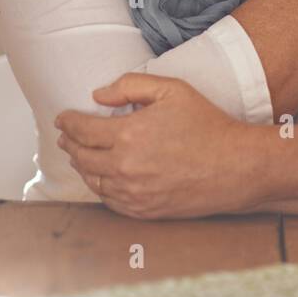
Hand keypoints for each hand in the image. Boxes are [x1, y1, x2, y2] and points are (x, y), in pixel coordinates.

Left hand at [55, 74, 254, 218]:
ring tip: (79, 155)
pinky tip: (101, 178)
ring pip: (93, 181)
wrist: (235, 166)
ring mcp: (134, 193)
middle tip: (64, 136)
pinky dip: (99, 187)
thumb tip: (98, 95)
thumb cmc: (207, 125)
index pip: (82, 130)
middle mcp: (125, 167)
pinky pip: (110, 201)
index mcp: (129, 135)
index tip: (61, 118)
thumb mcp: (172, 90)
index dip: (67, 122)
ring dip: (81, 166)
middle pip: (81, 156)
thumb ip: (130, 85)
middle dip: (69, 144)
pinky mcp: (144, 211)